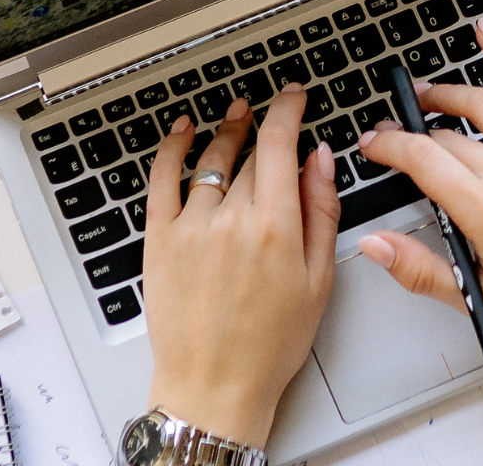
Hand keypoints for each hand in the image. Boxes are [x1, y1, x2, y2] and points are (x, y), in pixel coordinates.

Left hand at [143, 87, 340, 445]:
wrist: (214, 386)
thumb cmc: (269, 345)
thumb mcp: (317, 281)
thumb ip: (322, 212)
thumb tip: (321, 161)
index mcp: (275, 227)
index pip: (280, 143)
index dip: (288, 110)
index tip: (293, 96)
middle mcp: (231, 218)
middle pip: (251, 155)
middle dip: (265, 133)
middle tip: (273, 121)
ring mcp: (191, 225)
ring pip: (211, 159)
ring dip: (227, 133)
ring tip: (236, 118)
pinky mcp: (160, 238)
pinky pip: (163, 178)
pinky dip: (171, 148)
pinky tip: (182, 131)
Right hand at [354, 17, 482, 345]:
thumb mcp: (481, 298)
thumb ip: (420, 270)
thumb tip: (375, 245)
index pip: (420, 159)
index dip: (388, 146)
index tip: (374, 145)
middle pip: (445, 135)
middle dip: (411, 131)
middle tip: (396, 132)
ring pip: (480, 103)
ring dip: (446, 94)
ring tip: (426, 96)